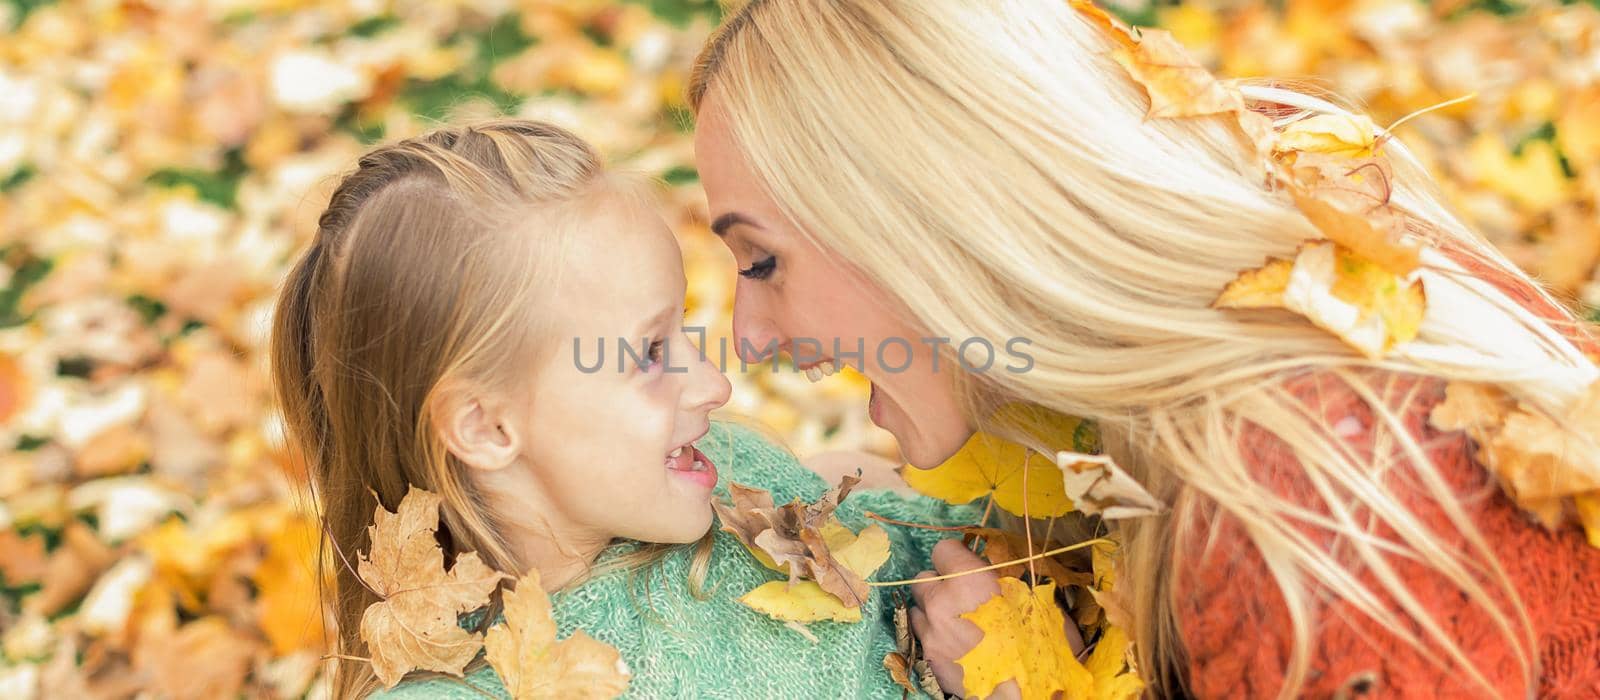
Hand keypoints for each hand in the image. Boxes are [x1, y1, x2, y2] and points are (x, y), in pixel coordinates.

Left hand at [909, 539, 1083, 698]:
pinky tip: (960, 645)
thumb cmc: (1041, 646)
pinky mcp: (930, 660)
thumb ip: (1005, 579)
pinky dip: (937, 637)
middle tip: (962, 596)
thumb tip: (993, 571)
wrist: (1027, 695)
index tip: (968, 566)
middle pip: (923, 578)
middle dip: (941, 583)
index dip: (957, 557)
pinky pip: (925, 638)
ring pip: (919, 609)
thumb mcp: (1034, 599)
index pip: (942, 549)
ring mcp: (932, 634)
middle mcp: (942, 603)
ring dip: (935, 611)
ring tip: (960, 622)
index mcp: (968, 580)